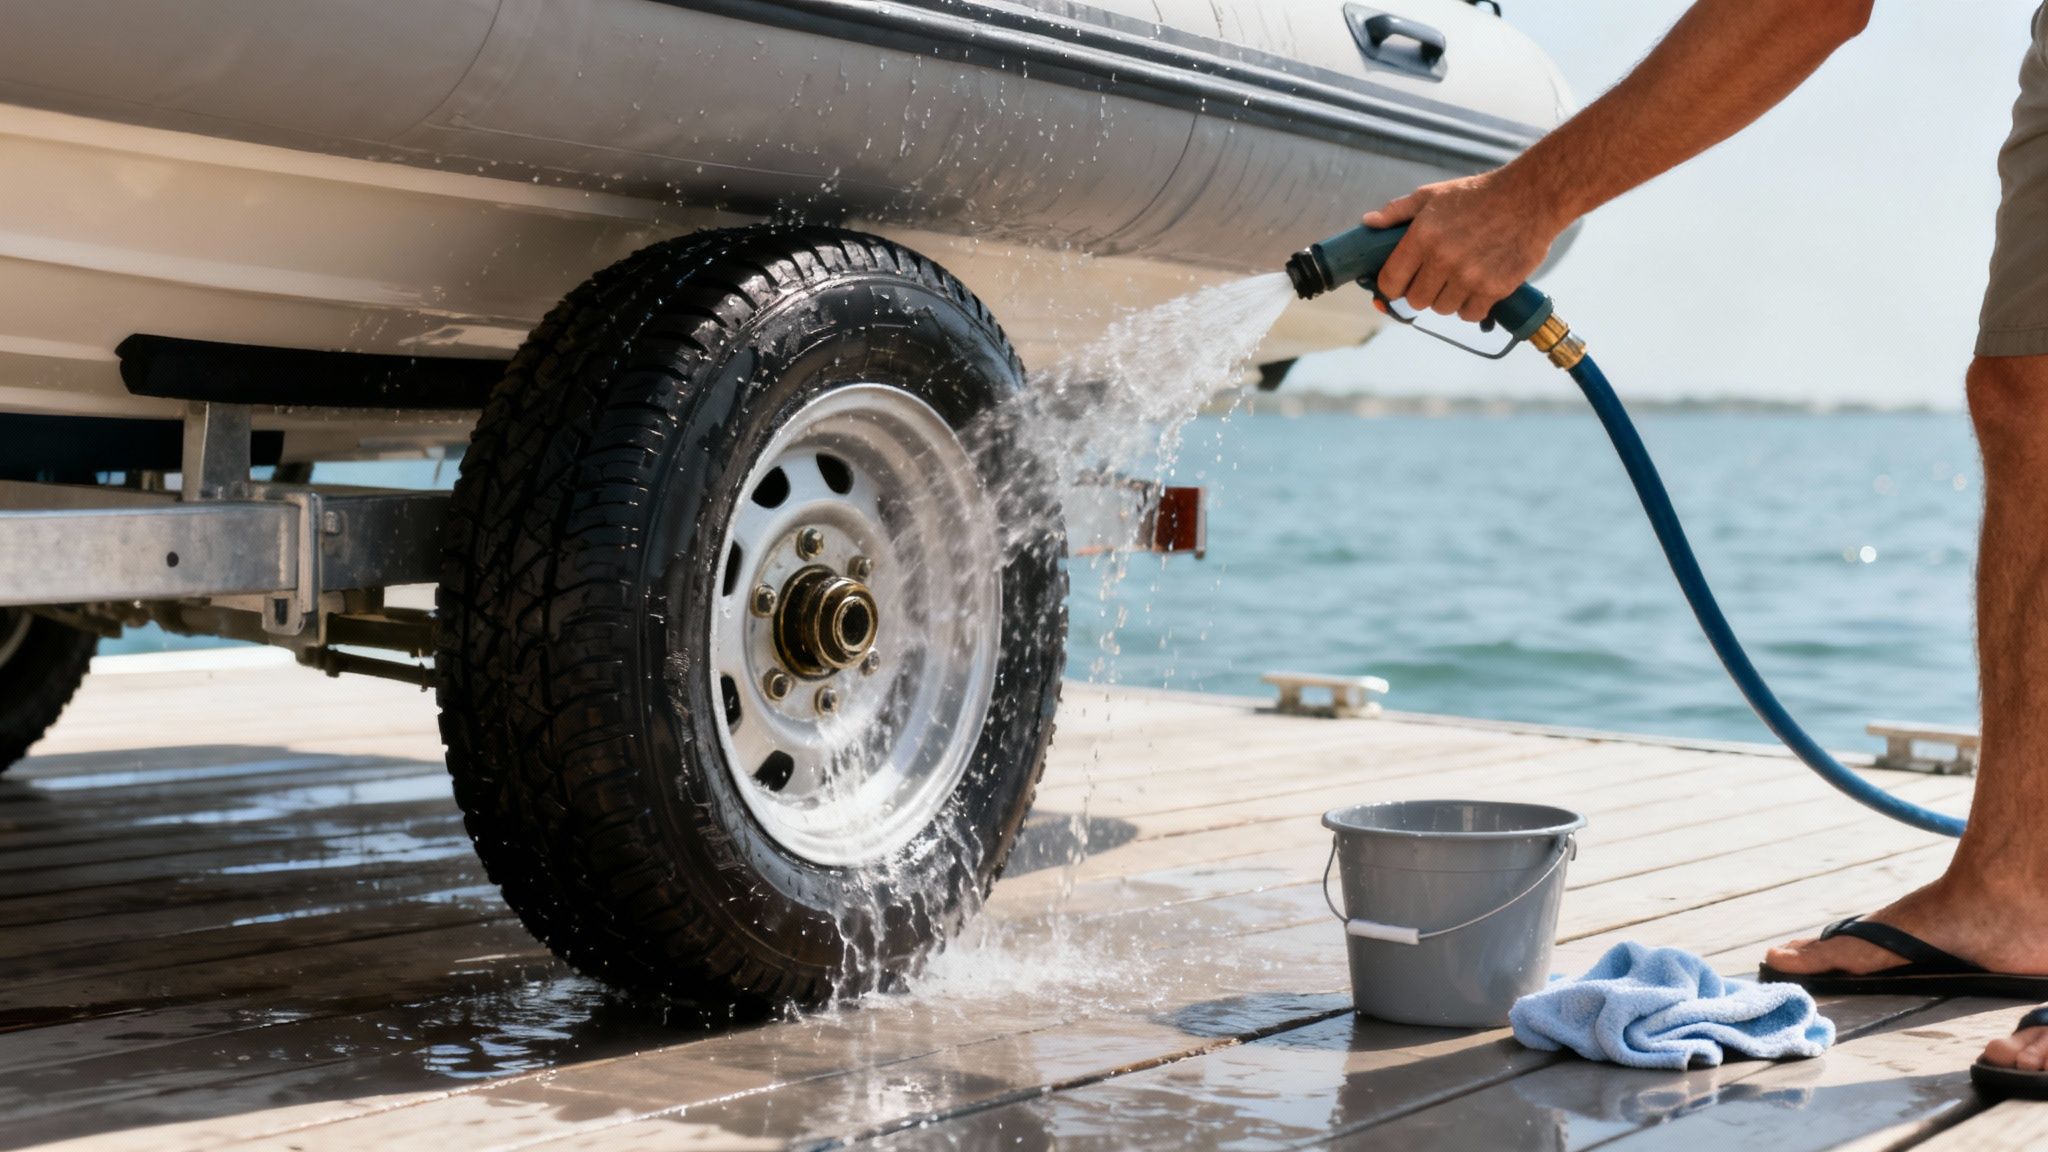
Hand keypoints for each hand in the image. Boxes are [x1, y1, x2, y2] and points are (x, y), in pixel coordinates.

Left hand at [1364, 170, 1565, 322]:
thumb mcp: (1433, 195)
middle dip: (1422, 291)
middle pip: (1416, 301)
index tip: (1399, 283)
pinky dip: (1471, 306)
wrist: (1531, 197)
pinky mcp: (1494, 288)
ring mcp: (1470, 276)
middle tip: (1434, 277)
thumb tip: (1368, 224)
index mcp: (1422, 236)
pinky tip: (1477, 287)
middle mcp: (1443, 259)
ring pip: (1442, 309)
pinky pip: (1470, 315)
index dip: (1391, 286)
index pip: (1390, 282)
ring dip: (1447, 299)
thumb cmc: (1478, 195)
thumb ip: (1397, 212)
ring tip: (1459, 277)